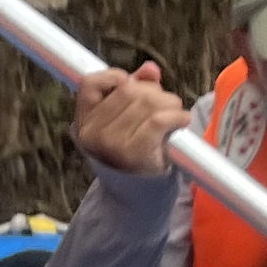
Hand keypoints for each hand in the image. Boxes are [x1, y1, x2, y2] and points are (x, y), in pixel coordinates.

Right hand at [71, 59, 191, 177]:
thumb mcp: (127, 121)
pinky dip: (176, 116)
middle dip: (154, 92)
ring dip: (170, 103)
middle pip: (129, 89)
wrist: (137, 196)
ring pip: (148, 102)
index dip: (115, 77)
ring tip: (175, 114)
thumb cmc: (133, 152)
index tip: (133, 85)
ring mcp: (112, 144)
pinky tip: (182, 120)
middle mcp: (93, 132)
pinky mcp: (134, 152)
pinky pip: (158, 120)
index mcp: (84, 122)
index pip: (90, 83)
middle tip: (165, 105)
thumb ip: (136, 90)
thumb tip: (150, 69)